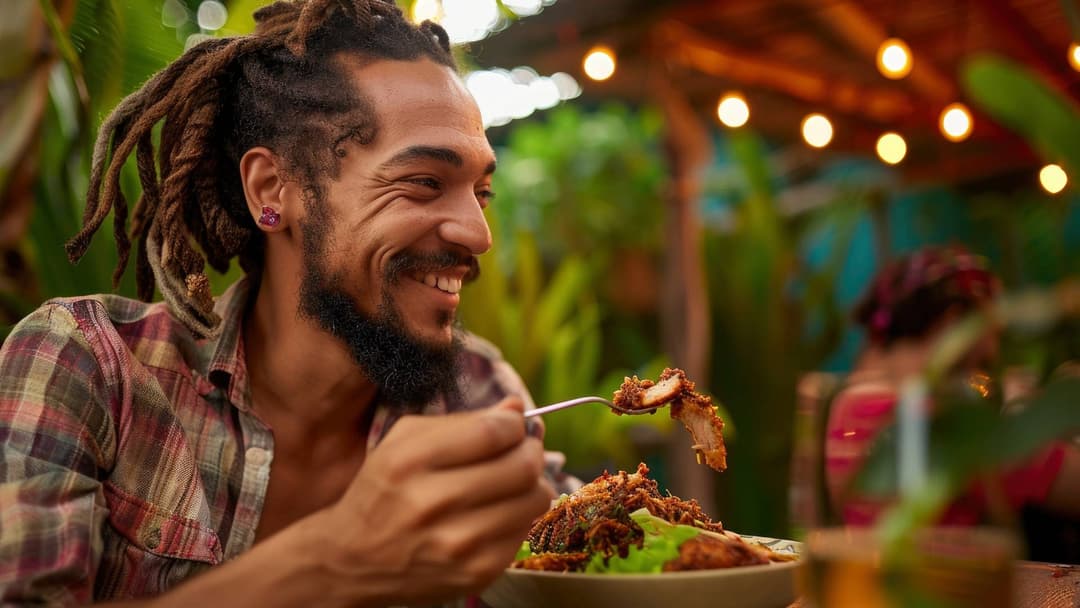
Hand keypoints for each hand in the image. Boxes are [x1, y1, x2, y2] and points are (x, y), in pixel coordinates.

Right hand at [313, 397, 554, 606]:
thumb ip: (463, 421)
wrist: (353, 561)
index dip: (514, 424)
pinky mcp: (476, 572)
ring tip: (512, 482)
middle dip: (530, 451)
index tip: (512, 426)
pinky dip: (519, 517)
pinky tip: (497, 514)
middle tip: (521, 451)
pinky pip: (525, 531)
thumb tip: (517, 408)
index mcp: (411, 461)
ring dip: (532, 484)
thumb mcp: (404, 442)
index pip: (493, 432)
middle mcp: (433, 503)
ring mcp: (457, 543)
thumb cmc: (383, 491)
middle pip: (523, 466)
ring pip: (535, 499)